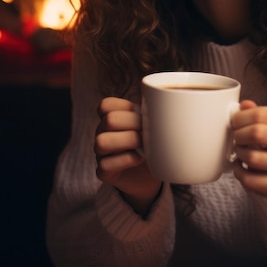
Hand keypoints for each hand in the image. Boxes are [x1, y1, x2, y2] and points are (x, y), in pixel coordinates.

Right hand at [95, 97, 161, 213]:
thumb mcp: (152, 123)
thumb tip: (166, 94)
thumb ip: (152, 110)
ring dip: (127, 140)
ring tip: (143, 145)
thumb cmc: (153, 142)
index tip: (142, 113)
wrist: (155, 171)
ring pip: (102, 142)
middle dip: (133, 123)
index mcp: (110, 117)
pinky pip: (106, 164)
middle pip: (109, 120)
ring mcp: (101, 153)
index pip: (106, 105)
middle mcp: (102, 133)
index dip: (125, 106)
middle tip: (147, 130)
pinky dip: (127, 160)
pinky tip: (139, 158)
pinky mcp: (104, 172)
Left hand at [231, 100, 266, 196]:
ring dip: (239, 153)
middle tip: (237, 136)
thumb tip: (244, 106)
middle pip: (257, 134)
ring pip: (253, 158)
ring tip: (240, 150)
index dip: (240, 118)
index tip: (235, 122)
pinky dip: (240, 172)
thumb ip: (254, 110)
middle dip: (239, 135)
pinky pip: (252, 179)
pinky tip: (241, 166)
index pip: (260, 114)